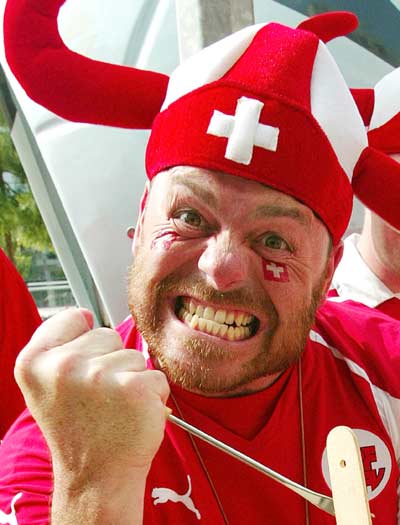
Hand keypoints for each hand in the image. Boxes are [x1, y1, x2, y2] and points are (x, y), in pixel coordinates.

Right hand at [15, 308, 169, 487]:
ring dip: (130, 378)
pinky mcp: (135, 388)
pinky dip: (152, 394)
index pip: (74, 316)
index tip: (79, 369)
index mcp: (34, 362)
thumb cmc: (78, 429)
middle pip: (108, 334)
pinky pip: (156, 375)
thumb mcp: (47, 385)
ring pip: (133, 355)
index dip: (83, 340)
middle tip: (97, 398)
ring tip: (114, 408)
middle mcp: (63, 366)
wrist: (97, 476)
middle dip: (109, 361)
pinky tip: (132, 415)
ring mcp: (100, 376)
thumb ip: (59, 346)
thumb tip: (85, 314)